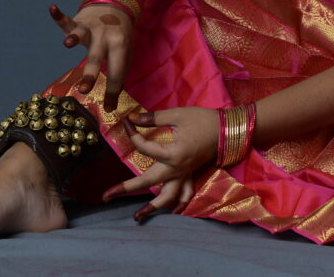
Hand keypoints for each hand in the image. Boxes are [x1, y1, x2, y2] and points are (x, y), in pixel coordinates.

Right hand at [48, 3, 133, 110]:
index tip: (109, 108)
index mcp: (120, 46)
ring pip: (82, 34)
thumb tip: (111, 107)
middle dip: (90, 74)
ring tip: (67, 44)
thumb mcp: (126, 54)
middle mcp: (106, 36)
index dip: (113, 91)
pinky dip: (59, 16)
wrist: (117, 6)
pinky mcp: (79, 21)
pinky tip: (52, 9)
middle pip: (97, 57)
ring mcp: (92, 27)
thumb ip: (119, 75)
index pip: (117, 72)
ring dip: (74, 38)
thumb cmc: (120, 37)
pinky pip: (68, 20)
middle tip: (83, 91)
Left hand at [101, 108, 219, 221]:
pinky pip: (186, 194)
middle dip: (125, 189)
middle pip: (147, 182)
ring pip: (167, 197)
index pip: (143, 147)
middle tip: (106, 196)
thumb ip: (154, 118)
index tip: (127, 121)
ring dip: (151, 208)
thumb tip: (133, 118)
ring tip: (136, 218)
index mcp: (171, 154)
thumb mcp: (178, 115)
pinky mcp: (192, 174)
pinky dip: (179, 205)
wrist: (228, 129)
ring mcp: (184, 174)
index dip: (132, 133)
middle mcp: (176, 169)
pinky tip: (173, 212)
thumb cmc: (203, 121)